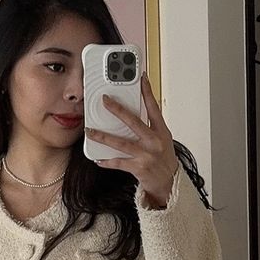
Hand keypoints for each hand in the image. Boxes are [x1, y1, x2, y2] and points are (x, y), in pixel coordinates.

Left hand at [87, 74, 177, 208]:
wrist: (169, 182)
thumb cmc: (164, 158)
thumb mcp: (162, 139)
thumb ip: (150, 126)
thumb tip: (132, 113)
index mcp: (161, 131)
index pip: (154, 107)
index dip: (147, 92)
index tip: (141, 78)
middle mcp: (154, 141)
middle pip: (133, 121)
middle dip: (117, 110)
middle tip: (105, 100)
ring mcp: (146, 155)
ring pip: (120, 142)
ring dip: (103, 136)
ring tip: (90, 131)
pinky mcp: (138, 168)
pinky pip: (118, 162)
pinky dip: (106, 161)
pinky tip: (97, 158)